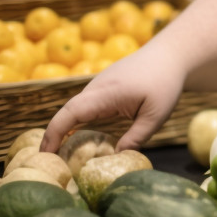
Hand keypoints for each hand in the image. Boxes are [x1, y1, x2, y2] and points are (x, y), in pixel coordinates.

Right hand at [41, 46, 185, 152]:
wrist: (170, 55)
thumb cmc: (165, 83)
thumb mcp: (156, 115)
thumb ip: (137, 137)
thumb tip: (116, 158)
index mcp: (105, 94)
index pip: (70, 113)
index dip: (54, 133)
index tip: (46, 153)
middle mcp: (96, 88)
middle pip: (66, 112)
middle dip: (53, 135)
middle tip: (47, 160)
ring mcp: (98, 85)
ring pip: (74, 108)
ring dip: (64, 128)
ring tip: (58, 154)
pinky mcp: (103, 86)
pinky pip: (84, 104)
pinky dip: (75, 120)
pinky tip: (76, 137)